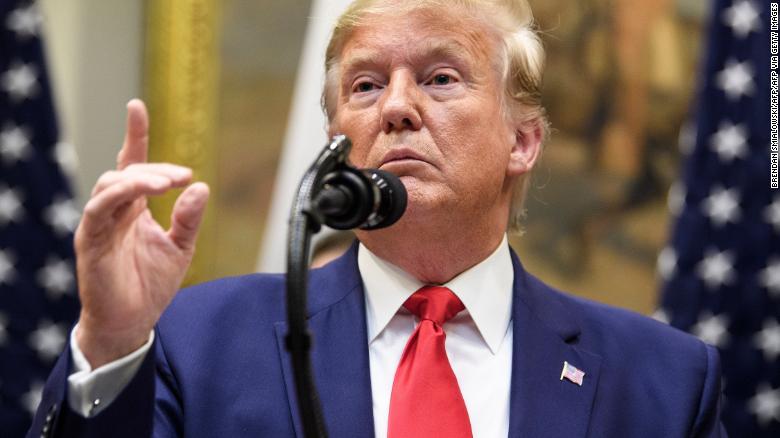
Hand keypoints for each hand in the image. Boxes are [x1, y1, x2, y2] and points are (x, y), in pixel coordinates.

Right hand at [74, 99, 209, 367]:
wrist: (132, 322)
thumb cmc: (151, 285)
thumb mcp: (181, 247)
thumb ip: (190, 217)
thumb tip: (202, 185)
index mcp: (134, 209)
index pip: (131, 164)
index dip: (134, 135)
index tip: (137, 106)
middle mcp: (114, 211)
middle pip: (127, 171)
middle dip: (155, 168)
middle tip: (183, 176)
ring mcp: (99, 224)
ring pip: (110, 185)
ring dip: (140, 178)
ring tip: (169, 183)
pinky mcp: (90, 241)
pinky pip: (98, 210)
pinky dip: (119, 195)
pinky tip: (142, 194)